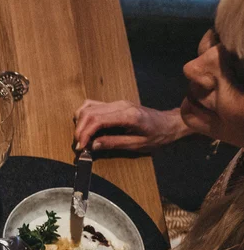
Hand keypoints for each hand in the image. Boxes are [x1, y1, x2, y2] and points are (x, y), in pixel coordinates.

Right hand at [73, 100, 190, 151]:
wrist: (169, 124)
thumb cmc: (158, 135)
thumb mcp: (138, 144)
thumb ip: (114, 143)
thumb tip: (93, 145)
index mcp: (128, 115)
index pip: (97, 120)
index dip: (85, 133)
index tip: (81, 146)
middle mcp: (120, 105)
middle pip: (89, 112)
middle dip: (80, 130)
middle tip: (80, 145)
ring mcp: (117, 102)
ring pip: (88, 107)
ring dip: (80, 122)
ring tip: (82, 137)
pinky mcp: (115, 104)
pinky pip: (93, 105)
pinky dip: (85, 115)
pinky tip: (86, 126)